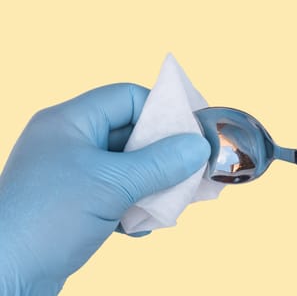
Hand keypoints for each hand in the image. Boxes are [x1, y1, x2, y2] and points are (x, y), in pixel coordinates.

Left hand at [0, 84, 209, 294]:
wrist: (3, 279)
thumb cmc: (46, 218)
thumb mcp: (112, 185)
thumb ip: (160, 163)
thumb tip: (198, 146)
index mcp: (70, 122)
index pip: (126, 98)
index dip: (161, 110)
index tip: (191, 131)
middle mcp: (70, 143)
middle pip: (130, 134)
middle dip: (162, 153)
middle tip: (191, 168)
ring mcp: (72, 174)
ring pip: (127, 167)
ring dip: (152, 184)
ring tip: (171, 201)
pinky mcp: (75, 204)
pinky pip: (116, 194)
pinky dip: (134, 207)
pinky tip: (140, 226)